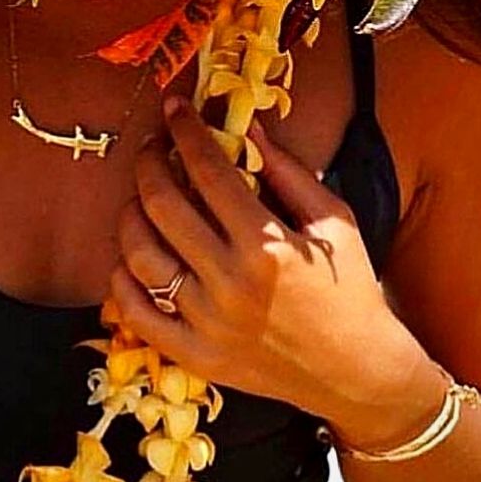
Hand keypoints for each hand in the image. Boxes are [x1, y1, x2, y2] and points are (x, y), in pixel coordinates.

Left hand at [111, 97, 439, 442]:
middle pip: (162, 205)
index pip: (207, 169)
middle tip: (153, 148)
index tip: (174, 108)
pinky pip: (136, 313)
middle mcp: (231, 282)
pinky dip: (122, 281)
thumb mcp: (332, 221)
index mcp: (267, 244)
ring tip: (140, 199)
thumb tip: (245, 126)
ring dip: (130, 216)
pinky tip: (132, 258)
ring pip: (139, 255)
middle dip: (149, 163)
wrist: (358, 373)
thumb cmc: (349, 290)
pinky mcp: (194, 356)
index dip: (185, 129)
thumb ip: (287, 171)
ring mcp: (208, 323)